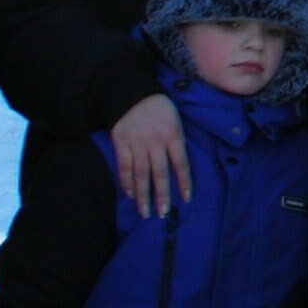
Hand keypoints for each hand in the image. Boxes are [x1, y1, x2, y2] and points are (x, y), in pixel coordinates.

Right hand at [111, 92, 192, 211]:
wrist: (132, 94)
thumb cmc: (160, 110)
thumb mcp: (176, 122)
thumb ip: (177, 143)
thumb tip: (180, 168)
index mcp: (173, 135)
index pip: (181, 163)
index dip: (184, 181)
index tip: (186, 198)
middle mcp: (155, 141)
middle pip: (159, 172)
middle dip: (162, 194)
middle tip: (163, 213)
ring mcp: (137, 143)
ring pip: (140, 173)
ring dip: (143, 194)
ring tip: (145, 211)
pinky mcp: (121, 143)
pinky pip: (124, 167)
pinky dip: (127, 182)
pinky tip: (130, 194)